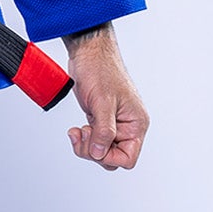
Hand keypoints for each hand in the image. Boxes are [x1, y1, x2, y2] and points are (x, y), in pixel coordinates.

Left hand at [60, 26, 148, 170]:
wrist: (89, 53)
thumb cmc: (100, 69)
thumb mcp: (103, 102)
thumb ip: (103, 131)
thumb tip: (100, 153)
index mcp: (136, 123)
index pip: (128, 158)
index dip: (108, 157)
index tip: (95, 143)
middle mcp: (128, 126)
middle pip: (112, 158)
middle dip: (94, 151)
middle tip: (83, 133)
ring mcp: (114, 124)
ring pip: (101, 151)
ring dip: (86, 146)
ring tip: (78, 131)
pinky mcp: (101, 120)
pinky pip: (94, 141)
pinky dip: (83, 139)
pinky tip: (76, 129)